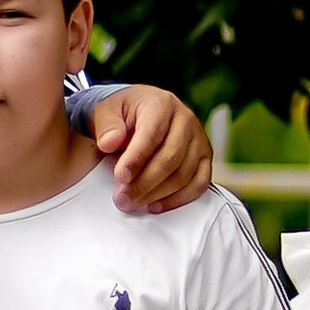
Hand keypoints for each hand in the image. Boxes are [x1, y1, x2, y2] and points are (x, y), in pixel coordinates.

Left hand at [93, 86, 213, 211]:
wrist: (138, 112)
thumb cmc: (122, 114)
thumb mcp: (105, 112)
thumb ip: (106, 126)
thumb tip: (109, 142)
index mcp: (161, 104)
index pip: (152, 135)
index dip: (136, 159)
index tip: (120, 177)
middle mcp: (185, 119)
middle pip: (171, 158)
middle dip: (145, 182)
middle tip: (122, 198)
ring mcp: (199, 139)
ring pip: (185, 173)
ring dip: (158, 193)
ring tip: (134, 203)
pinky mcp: (204, 157)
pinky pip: (200, 182)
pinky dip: (179, 198)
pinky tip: (156, 205)